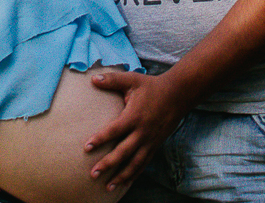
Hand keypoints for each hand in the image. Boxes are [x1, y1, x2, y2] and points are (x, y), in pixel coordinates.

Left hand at [85, 70, 190, 189]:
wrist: (178, 94)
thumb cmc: (152, 86)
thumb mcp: (132, 80)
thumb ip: (112, 80)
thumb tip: (92, 79)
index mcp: (134, 116)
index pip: (114, 130)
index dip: (100, 139)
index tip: (86, 147)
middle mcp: (142, 132)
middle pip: (123, 152)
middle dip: (108, 164)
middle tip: (93, 174)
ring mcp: (150, 141)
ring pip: (134, 162)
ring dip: (121, 175)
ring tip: (107, 186)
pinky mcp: (155, 145)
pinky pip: (143, 163)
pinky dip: (134, 174)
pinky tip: (124, 183)